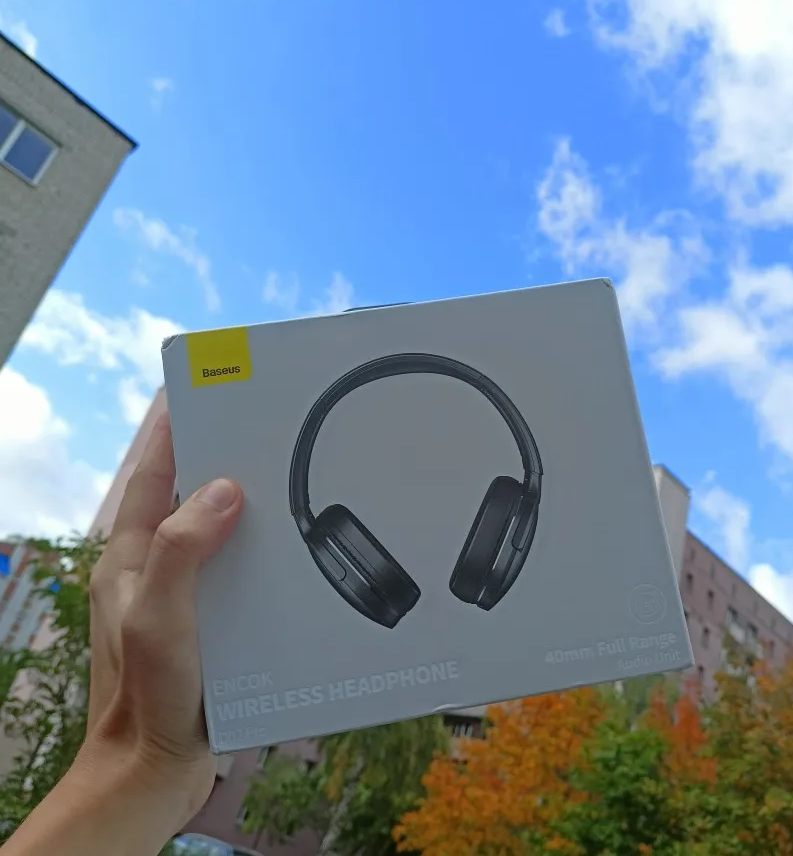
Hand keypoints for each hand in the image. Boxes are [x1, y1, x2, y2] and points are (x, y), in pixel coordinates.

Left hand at [83, 410, 243, 828]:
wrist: (154, 770)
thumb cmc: (145, 697)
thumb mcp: (159, 616)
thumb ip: (183, 550)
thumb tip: (223, 491)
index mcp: (130, 559)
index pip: (150, 478)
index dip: (170, 433)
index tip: (195, 395)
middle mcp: (153, 572)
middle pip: (186, 500)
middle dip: (217, 464)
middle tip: (256, 435)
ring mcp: (181, 597)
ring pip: (216, 538)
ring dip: (243, 514)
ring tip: (281, 488)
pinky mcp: (207, 624)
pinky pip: (235, 574)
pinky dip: (258, 558)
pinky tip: (289, 561)